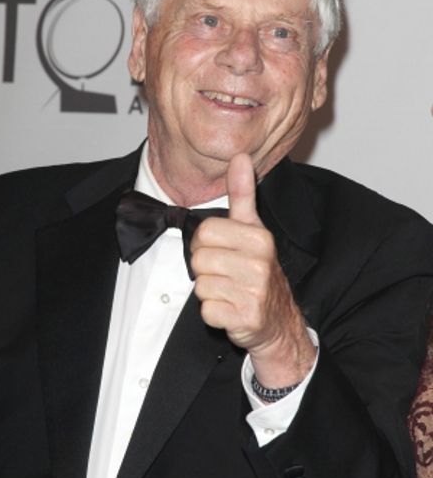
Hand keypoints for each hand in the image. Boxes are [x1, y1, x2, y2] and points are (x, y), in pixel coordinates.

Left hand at [191, 153, 314, 386]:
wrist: (279, 321)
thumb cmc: (259, 272)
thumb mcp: (254, 230)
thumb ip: (243, 194)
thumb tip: (240, 156)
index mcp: (259, 238)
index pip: (204, 232)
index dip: (204, 245)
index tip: (221, 252)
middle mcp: (259, 264)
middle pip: (198, 260)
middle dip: (205, 270)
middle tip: (225, 275)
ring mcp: (254, 293)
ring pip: (200, 286)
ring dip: (209, 292)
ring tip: (229, 292)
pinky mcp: (245, 319)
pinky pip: (207, 311)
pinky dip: (214, 314)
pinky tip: (230, 310)